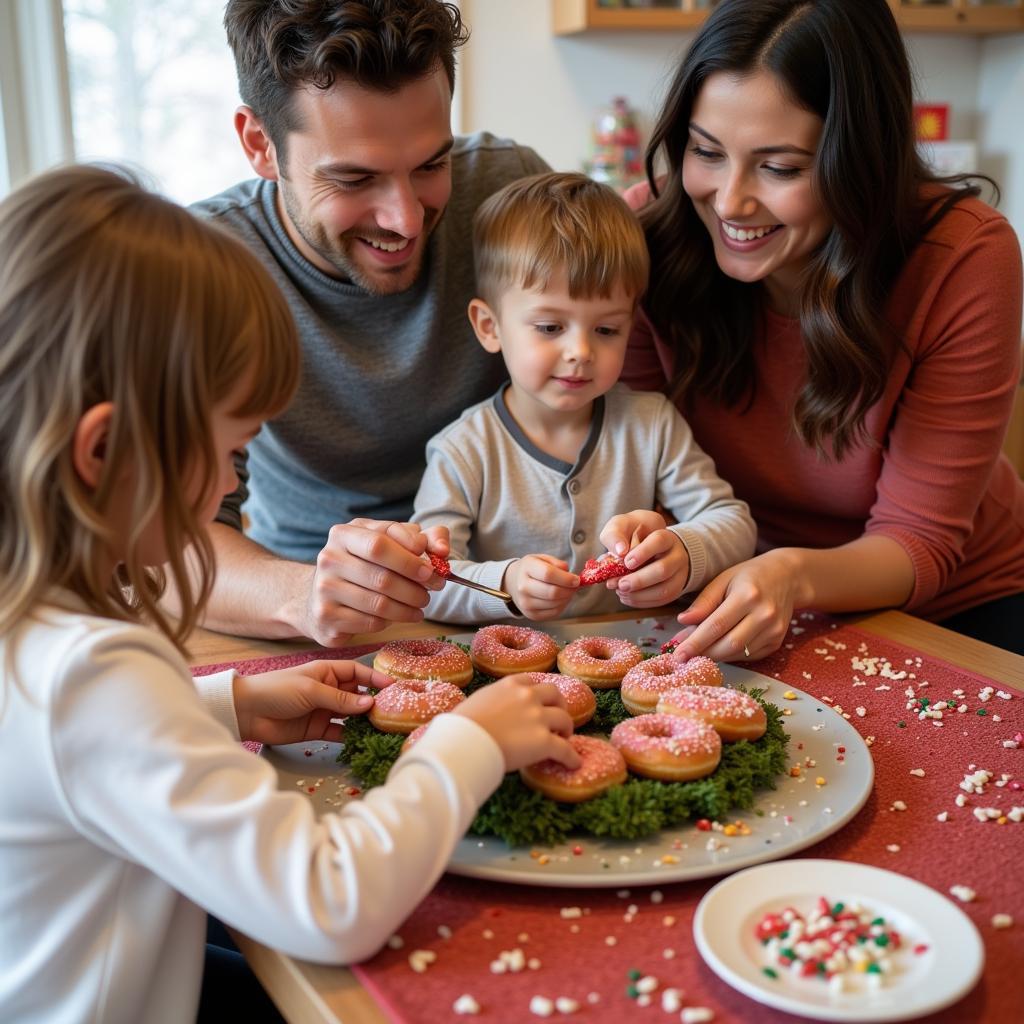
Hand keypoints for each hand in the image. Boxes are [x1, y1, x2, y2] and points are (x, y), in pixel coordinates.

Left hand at [233, 659, 393, 744]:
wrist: (247, 712)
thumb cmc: (277, 690)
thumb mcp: (311, 690)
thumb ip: (340, 698)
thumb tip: (369, 703)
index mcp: (326, 672)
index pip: (357, 672)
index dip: (374, 677)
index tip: (393, 686)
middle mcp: (328, 690)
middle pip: (357, 694)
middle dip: (373, 701)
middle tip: (393, 710)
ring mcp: (324, 710)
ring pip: (351, 715)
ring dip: (364, 720)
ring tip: (383, 727)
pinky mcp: (317, 730)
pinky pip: (339, 733)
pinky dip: (350, 737)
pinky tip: (363, 740)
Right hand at [300, 520, 449, 645]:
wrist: (320, 596)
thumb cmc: (365, 565)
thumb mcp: (389, 542)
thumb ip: (422, 538)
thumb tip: (441, 548)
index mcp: (344, 534)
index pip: (381, 542)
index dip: (410, 558)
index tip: (432, 569)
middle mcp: (329, 558)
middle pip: (382, 576)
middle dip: (415, 587)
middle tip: (433, 592)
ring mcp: (324, 589)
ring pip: (378, 603)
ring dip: (408, 608)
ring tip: (421, 606)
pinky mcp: (326, 616)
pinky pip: (370, 622)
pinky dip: (391, 621)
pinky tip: (399, 616)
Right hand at [452, 674, 580, 770]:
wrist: (464, 742)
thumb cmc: (461, 725)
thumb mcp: (477, 701)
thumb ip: (491, 702)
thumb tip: (488, 714)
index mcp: (510, 684)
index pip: (531, 682)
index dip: (537, 694)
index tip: (538, 702)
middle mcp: (528, 696)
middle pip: (554, 694)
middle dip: (558, 704)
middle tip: (556, 717)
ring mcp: (538, 718)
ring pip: (564, 719)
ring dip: (566, 728)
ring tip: (564, 738)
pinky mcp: (544, 742)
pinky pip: (565, 749)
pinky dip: (571, 757)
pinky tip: (574, 763)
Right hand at [503, 554, 579, 619]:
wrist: (514, 583)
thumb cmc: (533, 569)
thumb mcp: (543, 559)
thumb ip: (558, 564)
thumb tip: (571, 577)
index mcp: (527, 568)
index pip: (548, 574)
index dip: (566, 578)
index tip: (577, 579)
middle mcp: (523, 587)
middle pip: (553, 592)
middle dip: (569, 590)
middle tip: (575, 586)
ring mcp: (526, 603)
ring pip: (555, 604)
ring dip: (567, 598)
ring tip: (567, 590)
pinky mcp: (531, 615)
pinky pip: (554, 613)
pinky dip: (562, 605)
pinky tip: (561, 598)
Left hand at [599, 510, 689, 607]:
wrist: (651, 545)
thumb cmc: (634, 534)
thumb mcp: (623, 526)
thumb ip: (615, 534)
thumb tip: (619, 551)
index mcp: (666, 537)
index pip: (659, 541)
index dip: (642, 552)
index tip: (626, 562)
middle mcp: (677, 555)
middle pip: (663, 569)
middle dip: (639, 580)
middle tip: (620, 584)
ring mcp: (679, 574)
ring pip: (665, 589)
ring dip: (639, 595)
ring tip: (620, 591)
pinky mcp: (675, 589)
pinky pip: (662, 600)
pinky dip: (642, 601)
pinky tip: (626, 597)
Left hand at [670, 549, 802, 661]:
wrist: (788, 577)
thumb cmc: (749, 576)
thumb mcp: (723, 579)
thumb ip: (703, 602)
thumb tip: (682, 621)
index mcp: (747, 595)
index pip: (716, 625)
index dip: (695, 642)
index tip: (677, 654)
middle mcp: (764, 615)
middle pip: (728, 644)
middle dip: (703, 653)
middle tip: (684, 656)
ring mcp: (774, 630)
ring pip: (738, 653)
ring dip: (715, 655)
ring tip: (699, 650)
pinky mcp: (778, 641)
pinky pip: (749, 655)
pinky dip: (730, 655)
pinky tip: (719, 647)